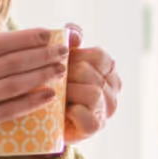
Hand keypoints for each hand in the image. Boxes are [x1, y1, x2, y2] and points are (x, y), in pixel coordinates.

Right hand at [0, 28, 67, 151]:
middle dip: (41, 55)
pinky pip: (7, 110)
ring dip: (41, 76)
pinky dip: (29, 103)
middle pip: (12, 62)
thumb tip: (3, 50)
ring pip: (13, 84)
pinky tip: (47, 97)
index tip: (47, 34)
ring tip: (60, 71)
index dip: (27, 38)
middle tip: (63, 51)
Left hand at [61, 23, 121, 144]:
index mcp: (109, 70)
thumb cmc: (55, 86)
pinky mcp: (95, 127)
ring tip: (55, 95)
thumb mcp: (62, 61)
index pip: (99, 55)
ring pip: (92, 92)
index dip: (75, 57)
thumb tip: (72, 31)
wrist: (44, 121)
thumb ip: (69, 42)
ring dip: (68, 92)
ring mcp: (106, 109)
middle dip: (65, 75)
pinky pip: (85, 114)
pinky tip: (62, 110)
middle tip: (53, 81)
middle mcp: (113, 90)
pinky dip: (71, 111)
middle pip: (90, 72)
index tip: (61, 64)